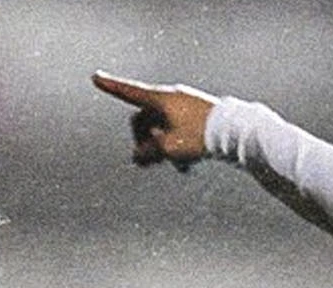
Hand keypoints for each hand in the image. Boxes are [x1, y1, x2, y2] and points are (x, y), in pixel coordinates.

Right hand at [91, 71, 216, 166]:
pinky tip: (185, 166)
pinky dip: (176, 146)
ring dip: (161, 148)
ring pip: (162, 127)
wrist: (236, 132)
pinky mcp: (196, 115)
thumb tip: (137, 157)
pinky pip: (177, 130)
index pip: (129, 92)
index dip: (111, 87)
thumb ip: (147, 152)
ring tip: (173, 167)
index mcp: (161, 99)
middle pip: (145, 118)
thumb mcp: (168, 149)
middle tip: (146, 162)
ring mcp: (185, 105)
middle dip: (143, 141)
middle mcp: (171, 98)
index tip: (95, 76)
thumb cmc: (202, 136)